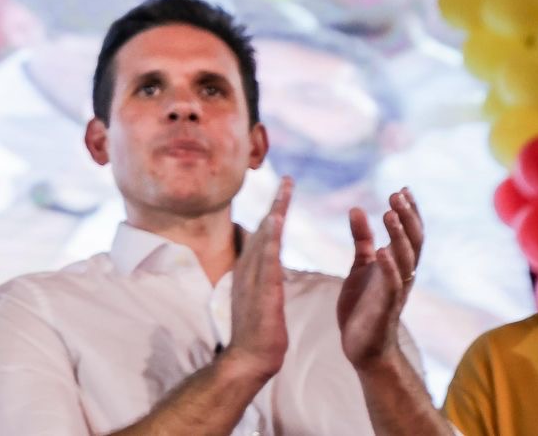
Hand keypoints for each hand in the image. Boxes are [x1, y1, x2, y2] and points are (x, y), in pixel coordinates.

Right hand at [223, 176, 291, 382]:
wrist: (249, 359)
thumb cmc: (257, 333)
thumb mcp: (259, 299)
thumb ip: (261, 279)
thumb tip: (265, 265)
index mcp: (252, 271)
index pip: (262, 235)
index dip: (273, 212)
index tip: (284, 192)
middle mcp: (249, 269)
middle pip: (263, 228)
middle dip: (276, 203)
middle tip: (288, 179)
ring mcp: (253, 278)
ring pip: (264, 238)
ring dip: (274, 212)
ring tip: (285, 190)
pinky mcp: (261, 290)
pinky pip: (266, 258)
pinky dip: (269, 237)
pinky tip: (275, 221)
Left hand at [338, 187, 422, 368]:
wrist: (362, 348)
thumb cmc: (363, 306)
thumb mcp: (361, 267)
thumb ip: (362, 240)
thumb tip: (358, 208)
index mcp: (397, 266)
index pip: (409, 234)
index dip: (409, 213)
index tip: (403, 189)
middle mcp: (401, 276)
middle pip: (413, 243)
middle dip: (407, 218)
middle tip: (397, 194)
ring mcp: (394, 292)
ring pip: (405, 260)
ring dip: (399, 236)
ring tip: (390, 214)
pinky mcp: (383, 308)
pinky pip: (391, 286)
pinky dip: (389, 268)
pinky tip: (382, 251)